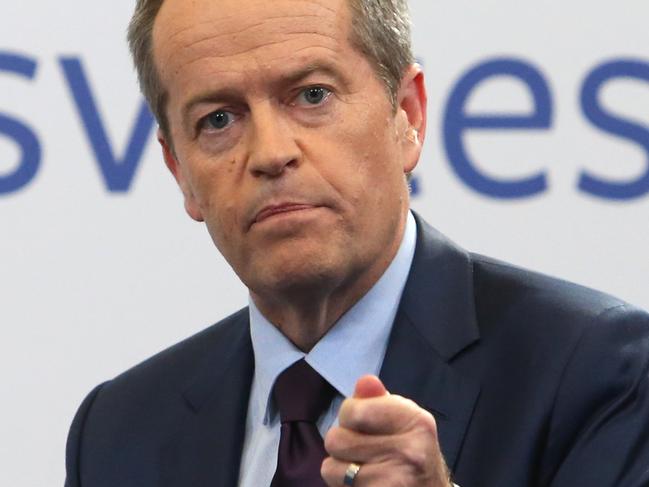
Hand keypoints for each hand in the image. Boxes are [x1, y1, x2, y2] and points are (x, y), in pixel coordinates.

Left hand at [321, 375, 450, 486]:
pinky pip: (336, 486)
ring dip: (340, 470)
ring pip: (330, 467)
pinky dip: (342, 486)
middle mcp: (408, 450)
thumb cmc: (412, 456)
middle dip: (342, 445)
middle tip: (364, 453)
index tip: (364, 426)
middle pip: (336, 438)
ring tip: (363, 470)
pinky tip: (364, 484)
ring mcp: (394, 479)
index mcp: (415, 421)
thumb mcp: (403, 423)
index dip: (349, 417)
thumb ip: (380, 401)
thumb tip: (365, 381)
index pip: (353, 410)